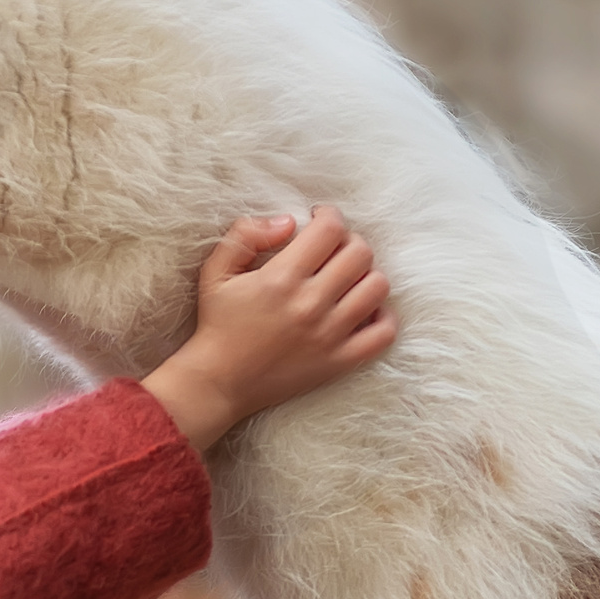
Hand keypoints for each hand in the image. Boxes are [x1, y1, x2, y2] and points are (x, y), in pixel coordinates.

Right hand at [142, 206, 395, 450]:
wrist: (219, 382)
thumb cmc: (218, 324)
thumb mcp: (215, 271)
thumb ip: (246, 235)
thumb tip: (288, 221)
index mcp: (281, 279)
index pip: (330, 230)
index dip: (329, 216)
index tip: (319, 220)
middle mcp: (310, 304)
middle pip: (360, 253)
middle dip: (349, 241)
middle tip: (332, 249)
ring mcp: (329, 335)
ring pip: (377, 287)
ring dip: (366, 274)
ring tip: (347, 278)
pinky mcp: (339, 361)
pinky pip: (384, 333)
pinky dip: (383, 317)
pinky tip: (364, 310)